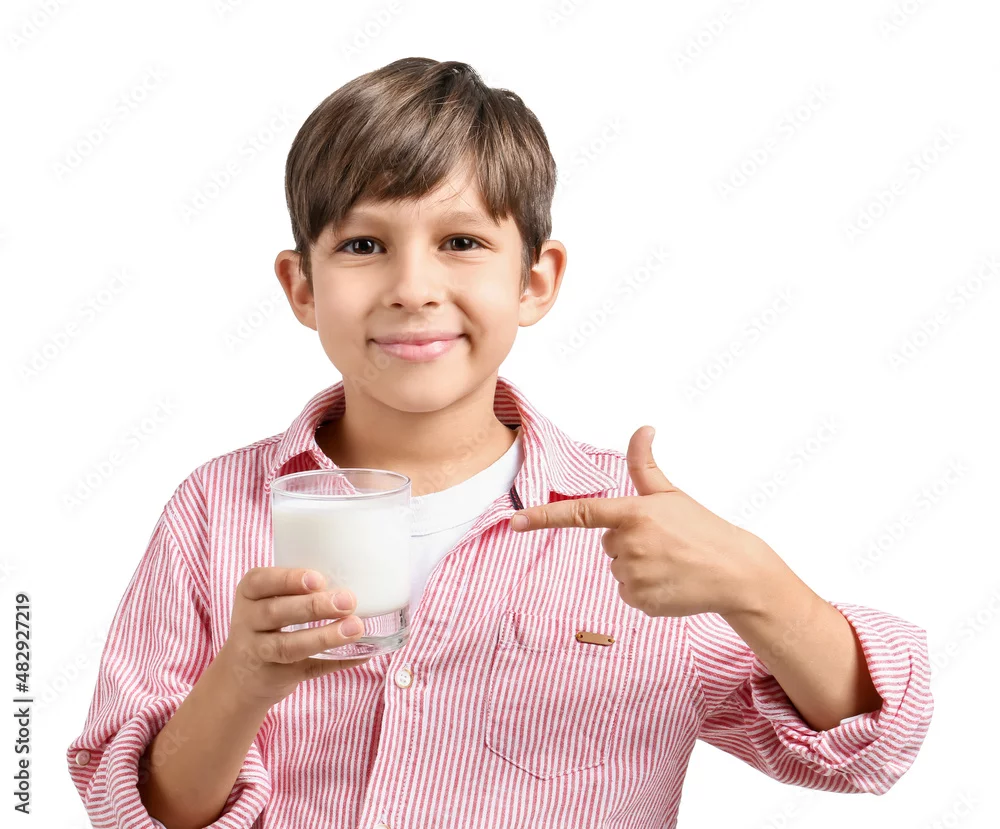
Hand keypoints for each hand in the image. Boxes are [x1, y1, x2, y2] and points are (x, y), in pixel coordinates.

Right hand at [216, 567, 371, 707]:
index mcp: (249, 595)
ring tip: (354, 628)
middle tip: (347, 601)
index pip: (260, 582)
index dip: (289, 580)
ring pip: (287, 646)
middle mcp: (247, 623)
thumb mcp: (268, 602)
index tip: (319, 580)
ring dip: (324, 636)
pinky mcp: (274, 678)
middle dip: (313, 606)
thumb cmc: (266, 626)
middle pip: (275, 612)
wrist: (238, 678)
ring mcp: (258, 653)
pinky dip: (337, 662)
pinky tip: (361, 653)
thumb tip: (357, 582)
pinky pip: (307, 669)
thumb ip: (300, 591)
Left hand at [510, 426, 773, 617]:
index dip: (544, 516)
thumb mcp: (671, 494)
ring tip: (671, 563)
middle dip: (629, 541)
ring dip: (637, 566)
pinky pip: (627, 593)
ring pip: (617, 568)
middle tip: (665, 543)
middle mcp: (628, 544)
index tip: (514, 520)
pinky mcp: (639, 601)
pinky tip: (670, 583)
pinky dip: (645, 589)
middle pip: (607, 542)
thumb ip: (645, 465)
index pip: (580, 513)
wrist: (735, 573)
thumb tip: (643, 427)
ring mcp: (632, 575)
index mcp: (633, 513)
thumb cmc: (702, 528)